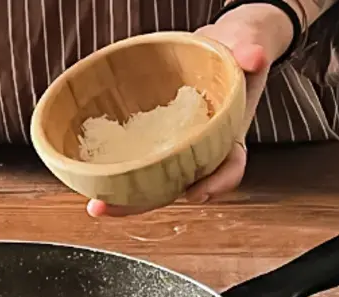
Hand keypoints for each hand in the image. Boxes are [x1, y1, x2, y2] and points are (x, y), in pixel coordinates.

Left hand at [87, 4, 293, 217]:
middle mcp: (198, 150)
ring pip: (151, 180)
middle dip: (145, 202)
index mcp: (228, 136)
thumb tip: (251, 57)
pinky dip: (112, 169)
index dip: (215, 184)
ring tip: (96, 203)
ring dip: (122, 196)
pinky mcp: (151, 138)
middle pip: (176, 185)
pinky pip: (134, 158)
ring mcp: (172, 148)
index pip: (228, 167)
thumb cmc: (236, 54)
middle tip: (111, 207)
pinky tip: (87, 174)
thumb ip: (250, 51)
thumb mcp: (247, 47)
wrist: (218, 49)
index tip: (197, 193)